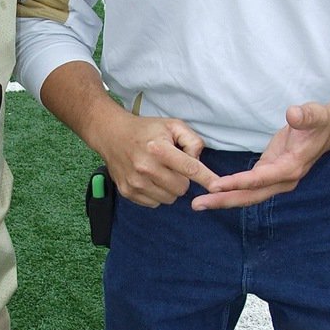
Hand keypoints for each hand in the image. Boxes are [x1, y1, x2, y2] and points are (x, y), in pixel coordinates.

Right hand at [102, 115, 221, 206]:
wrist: (111, 135)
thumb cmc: (146, 130)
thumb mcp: (172, 125)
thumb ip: (192, 140)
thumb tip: (199, 160)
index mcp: (159, 149)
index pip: (190, 168)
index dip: (207, 179)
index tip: (219, 188)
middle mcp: (146, 167)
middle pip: (181, 188)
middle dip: (183, 180)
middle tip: (173, 167)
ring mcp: (135, 182)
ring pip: (169, 198)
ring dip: (170, 188)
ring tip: (160, 172)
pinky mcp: (127, 192)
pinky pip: (154, 203)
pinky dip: (157, 194)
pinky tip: (149, 179)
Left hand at [191, 102, 329, 209]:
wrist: (326, 131)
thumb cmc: (318, 122)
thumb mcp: (315, 114)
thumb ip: (305, 116)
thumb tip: (293, 114)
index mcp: (291, 168)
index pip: (260, 179)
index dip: (238, 183)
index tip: (216, 186)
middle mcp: (283, 180)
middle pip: (250, 195)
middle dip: (224, 200)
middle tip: (198, 204)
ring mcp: (276, 181)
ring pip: (248, 196)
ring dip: (224, 200)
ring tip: (199, 204)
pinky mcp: (268, 176)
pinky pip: (247, 189)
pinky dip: (230, 193)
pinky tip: (213, 195)